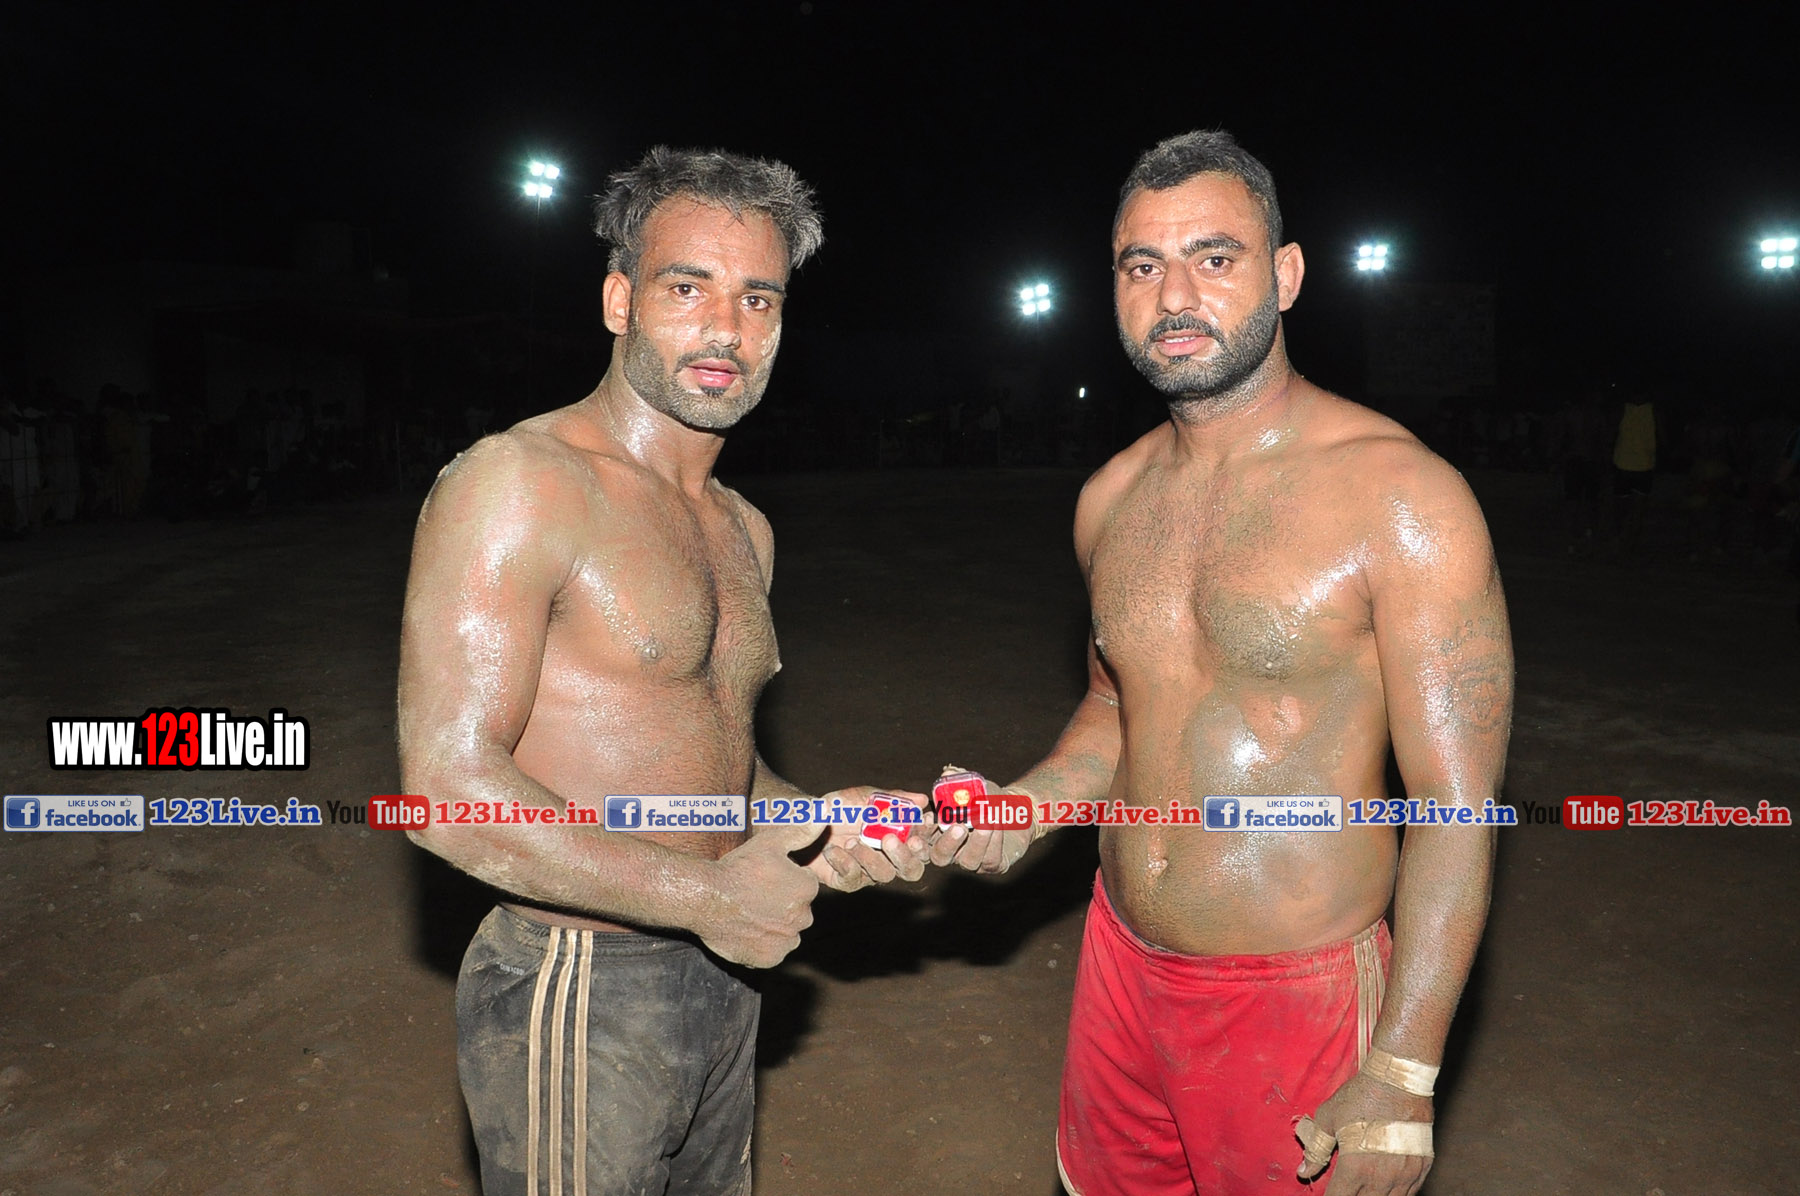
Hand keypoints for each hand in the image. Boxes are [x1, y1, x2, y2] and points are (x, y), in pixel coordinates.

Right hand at [698, 823, 821, 967]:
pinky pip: (774, 952)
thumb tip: (825, 819)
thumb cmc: (738, 868)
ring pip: (788, 933)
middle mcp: (803, 916)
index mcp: (807, 888)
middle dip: (783, 906)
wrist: (707, 898)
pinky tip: (748, 930)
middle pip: (798, 911)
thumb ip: (801, 832)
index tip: (765, 879)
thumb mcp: (770, 842)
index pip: (804, 887)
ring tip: (750, 913)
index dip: (784, 882)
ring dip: (776, 927)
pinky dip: (764, 945)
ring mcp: (787, 940)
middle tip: (756, 896)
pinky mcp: (771, 958)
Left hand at [806, 786, 929, 891]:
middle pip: (913, 869)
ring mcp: (869, 870)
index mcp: (899, 835)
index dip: (927, 839)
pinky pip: (854, 879)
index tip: (922, 826)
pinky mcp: (848, 880)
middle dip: (905, 857)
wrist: (806, 820)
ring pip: (885, 875)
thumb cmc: (841, 806)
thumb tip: (922, 799)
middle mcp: (889, 856)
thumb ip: (894, 799)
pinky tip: (833, 850)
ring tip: (852, 842)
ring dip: (869, 858)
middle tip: (889, 841)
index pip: (924, 843)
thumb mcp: (867, 797)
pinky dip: (845, 863)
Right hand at [925, 789, 1034, 873]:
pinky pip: (990, 859)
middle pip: (939, 857)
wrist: (1016, 809)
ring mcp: (972, 860)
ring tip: (986, 821)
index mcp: (939, 833)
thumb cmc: (988, 797)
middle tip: (958, 827)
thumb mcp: (974, 786)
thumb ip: (959, 780)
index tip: (927, 817)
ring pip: (968, 861)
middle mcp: (952, 850)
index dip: (922, 831)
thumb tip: (949, 773)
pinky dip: (994, 841)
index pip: (923, 838)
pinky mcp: (992, 864)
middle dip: (947, 844)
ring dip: (977, 841)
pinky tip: (998, 824)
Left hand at [1298, 1069, 1432, 1194]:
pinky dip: (1395, 1193)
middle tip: (1346, 1188)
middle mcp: (1381, 1177)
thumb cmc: (1360, 1096)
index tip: (1328, 1194)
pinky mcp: (1422, 1167)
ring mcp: (1405, 1174)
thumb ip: (1316, 1149)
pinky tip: (1386, 1187)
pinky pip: (1409, 1193)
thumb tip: (1304, 1171)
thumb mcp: (1329, 1118)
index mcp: (1355, 1167)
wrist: (1398, 1080)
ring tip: (1364, 1188)